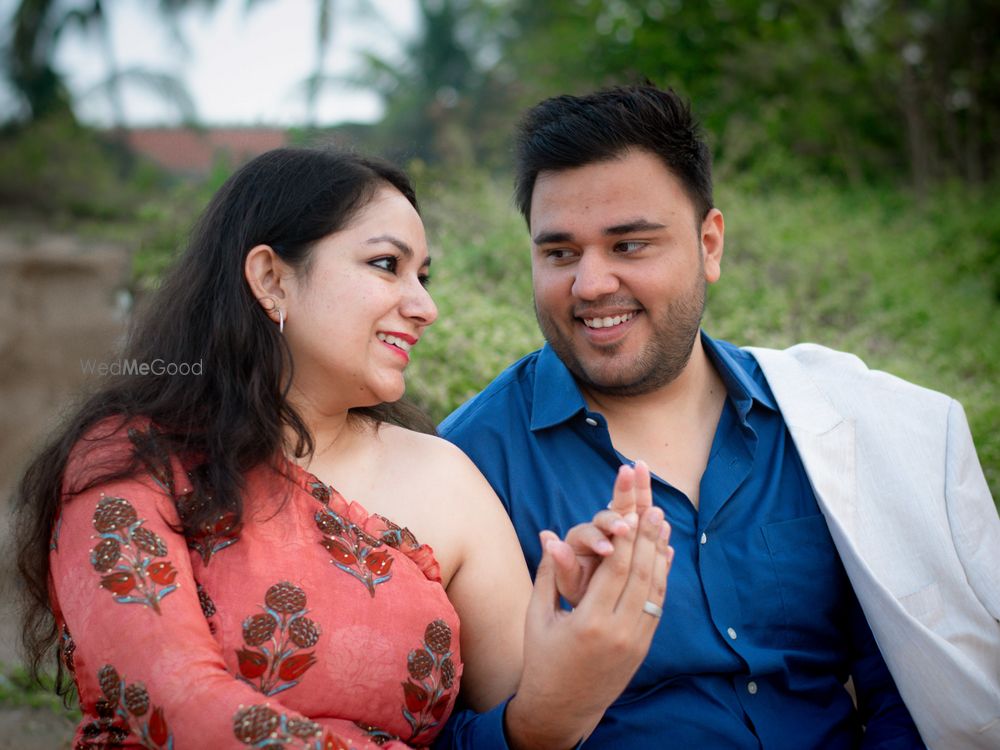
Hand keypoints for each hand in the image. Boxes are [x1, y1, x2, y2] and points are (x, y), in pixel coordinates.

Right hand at [505, 477, 672, 749]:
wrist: (562, 708)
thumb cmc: (542, 658)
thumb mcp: (537, 617)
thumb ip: (547, 574)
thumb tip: (548, 534)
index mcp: (588, 622)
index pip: (615, 570)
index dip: (625, 538)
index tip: (632, 510)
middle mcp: (618, 632)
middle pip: (640, 575)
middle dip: (647, 538)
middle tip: (654, 508)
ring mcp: (635, 642)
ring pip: (654, 590)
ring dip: (660, 555)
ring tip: (663, 525)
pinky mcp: (643, 648)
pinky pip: (656, 607)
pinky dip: (662, 579)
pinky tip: (663, 557)